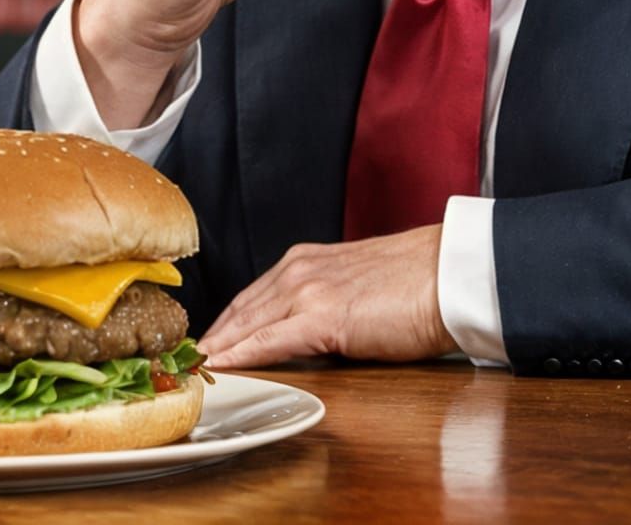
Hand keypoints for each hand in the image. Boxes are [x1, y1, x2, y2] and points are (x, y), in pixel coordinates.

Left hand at [198, 227, 456, 367]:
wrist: (447, 273)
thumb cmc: (417, 280)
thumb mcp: (357, 284)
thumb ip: (326, 299)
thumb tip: (309, 330)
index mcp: (309, 259)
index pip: (251, 296)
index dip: (224, 323)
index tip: (203, 346)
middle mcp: (301, 269)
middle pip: (240, 310)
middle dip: (211, 337)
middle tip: (182, 363)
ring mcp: (308, 290)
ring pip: (246, 324)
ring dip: (217, 348)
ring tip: (191, 371)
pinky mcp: (322, 317)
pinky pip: (268, 340)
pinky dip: (240, 355)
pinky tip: (220, 367)